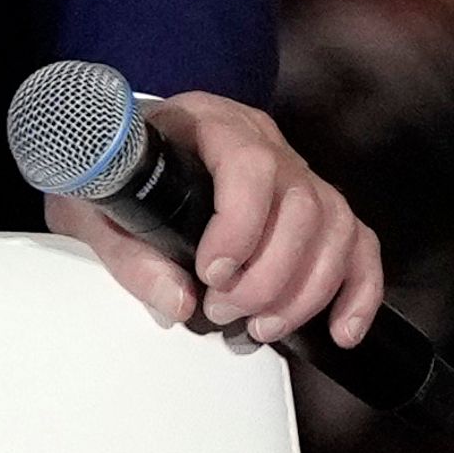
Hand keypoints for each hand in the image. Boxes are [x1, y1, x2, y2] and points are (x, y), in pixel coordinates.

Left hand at [43, 94, 383, 352]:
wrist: (121, 155)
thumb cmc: (114, 172)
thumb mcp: (94, 206)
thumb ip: (127, 253)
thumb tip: (178, 302)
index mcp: (206, 122)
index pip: (247, 163)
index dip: (240, 225)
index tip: (211, 273)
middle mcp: (261, 139)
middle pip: (300, 205)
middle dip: (268, 276)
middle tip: (225, 312)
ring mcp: (297, 171)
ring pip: (334, 228)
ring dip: (305, 292)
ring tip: (259, 327)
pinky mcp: (320, 206)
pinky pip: (360, 244)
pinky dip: (358, 292)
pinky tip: (339, 330)